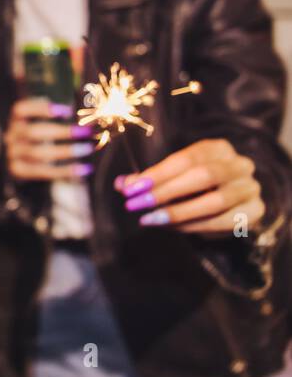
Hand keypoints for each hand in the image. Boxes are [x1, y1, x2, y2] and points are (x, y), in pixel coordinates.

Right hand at [4, 98, 96, 180]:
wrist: (25, 165)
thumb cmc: (41, 140)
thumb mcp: (43, 126)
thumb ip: (58, 119)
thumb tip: (84, 118)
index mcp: (16, 120)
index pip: (20, 110)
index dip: (41, 109)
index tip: (67, 111)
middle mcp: (11, 136)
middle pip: (32, 132)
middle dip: (61, 131)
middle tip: (85, 132)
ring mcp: (12, 153)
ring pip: (36, 153)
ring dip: (64, 151)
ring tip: (86, 149)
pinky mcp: (17, 170)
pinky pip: (41, 171)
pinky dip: (63, 171)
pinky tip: (82, 169)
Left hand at [116, 138, 262, 234]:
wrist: (235, 201)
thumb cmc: (196, 185)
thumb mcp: (173, 177)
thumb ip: (148, 180)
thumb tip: (121, 184)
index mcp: (217, 148)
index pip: (185, 158)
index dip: (157, 174)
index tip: (130, 189)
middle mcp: (239, 164)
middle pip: (203, 176)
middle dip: (166, 192)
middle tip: (136, 205)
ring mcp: (251, 187)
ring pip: (216, 201)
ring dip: (179, 212)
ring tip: (150, 220)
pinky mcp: (256, 210)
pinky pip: (224, 221)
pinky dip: (196, 226)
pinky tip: (172, 228)